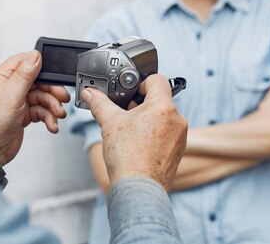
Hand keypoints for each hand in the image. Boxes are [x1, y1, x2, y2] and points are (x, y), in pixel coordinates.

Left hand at [0, 51, 69, 165]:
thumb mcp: (12, 93)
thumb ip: (25, 73)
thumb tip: (35, 54)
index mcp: (1, 76)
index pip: (25, 62)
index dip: (41, 67)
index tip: (55, 74)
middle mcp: (9, 87)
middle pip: (38, 81)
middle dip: (52, 91)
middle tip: (63, 98)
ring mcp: (17, 101)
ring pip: (41, 97)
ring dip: (52, 106)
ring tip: (58, 115)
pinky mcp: (23, 114)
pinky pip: (40, 110)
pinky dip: (48, 117)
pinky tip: (51, 124)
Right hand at [81, 74, 187, 190]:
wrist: (138, 189)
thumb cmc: (128, 157)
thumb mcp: (109, 123)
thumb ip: (99, 103)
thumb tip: (90, 94)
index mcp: (163, 107)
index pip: (156, 80)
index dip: (141, 82)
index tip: (129, 92)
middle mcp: (176, 119)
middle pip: (159, 99)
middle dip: (140, 103)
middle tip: (124, 112)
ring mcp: (179, 136)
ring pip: (162, 117)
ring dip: (147, 119)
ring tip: (130, 130)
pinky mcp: (178, 150)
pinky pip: (166, 133)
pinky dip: (153, 133)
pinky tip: (138, 144)